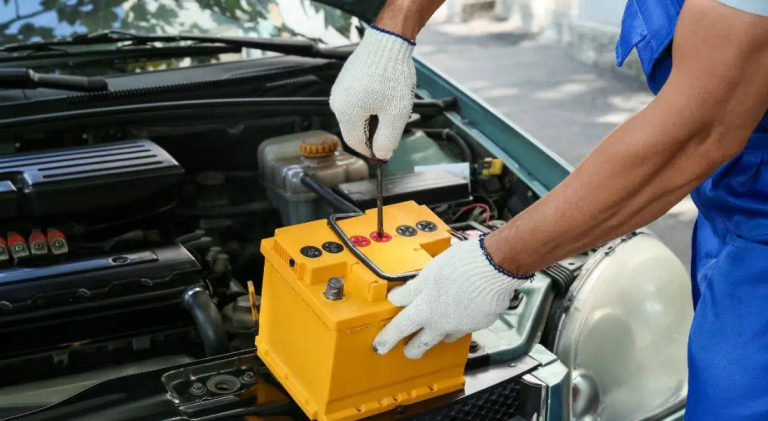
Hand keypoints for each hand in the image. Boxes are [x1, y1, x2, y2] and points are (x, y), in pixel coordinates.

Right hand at [330, 25, 415, 159]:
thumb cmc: (392, 76)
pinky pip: (355, 100)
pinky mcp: (345, 79)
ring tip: (391, 104)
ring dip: (373, 116)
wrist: (388, 41)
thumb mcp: (396, 115)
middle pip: (355, 129)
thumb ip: (387, 140)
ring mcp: (339, 89)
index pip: (356, 143)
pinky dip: (369, 103)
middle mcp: (336, 102)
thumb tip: (380, 155)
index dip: (372, 150)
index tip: (387, 148)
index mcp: (346, 113)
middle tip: (394, 122)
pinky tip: (384, 94)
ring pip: (356, 115)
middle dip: (374, 130)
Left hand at [373, 237, 530, 358]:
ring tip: (437, 324)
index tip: (380, 345)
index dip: (388, 338)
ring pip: (446, 336)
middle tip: (408, 349)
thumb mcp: (428, 272)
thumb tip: (397, 298)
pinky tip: (463, 306)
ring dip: (439, 333)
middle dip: (413, 348)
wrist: (496, 266)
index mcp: (426, 310)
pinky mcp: (480, 323)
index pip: (401, 328)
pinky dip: (461, 320)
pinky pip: (466, 326)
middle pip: (423, 343)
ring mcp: (463, 326)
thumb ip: (412, 289)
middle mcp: (443, 323)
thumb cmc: (462, 265)